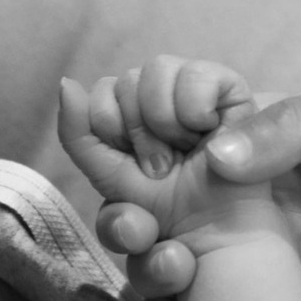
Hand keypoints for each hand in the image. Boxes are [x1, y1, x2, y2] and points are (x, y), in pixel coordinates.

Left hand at [58, 57, 274, 253]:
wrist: (209, 232)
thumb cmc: (164, 207)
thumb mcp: (108, 174)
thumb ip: (79, 132)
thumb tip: (67, 83)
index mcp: (136, 109)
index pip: (104, 89)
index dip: (111, 127)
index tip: (137, 166)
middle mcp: (166, 94)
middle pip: (129, 79)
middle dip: (140, 133)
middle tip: (162, 167)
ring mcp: (200, 91)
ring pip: (158, 68)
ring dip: (165, 121)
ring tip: (185, 151)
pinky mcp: (233, 93)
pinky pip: (198, 74)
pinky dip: (194, 106)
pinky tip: (207, 132)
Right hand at [102, 83, 300, 300]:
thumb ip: (292, 126)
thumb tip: (213, 153)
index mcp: (268, 125)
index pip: (178, 104)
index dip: (149, 102)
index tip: (165, 118)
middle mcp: (250, 181)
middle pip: (152, 165)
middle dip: (113, 160)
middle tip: (128, 179)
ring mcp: (256, 239)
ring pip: (162, 228)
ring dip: (129, 225)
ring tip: (142, 231)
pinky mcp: (271, 293)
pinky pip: (200, 290)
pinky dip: (165, 284)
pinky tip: (173, 277)